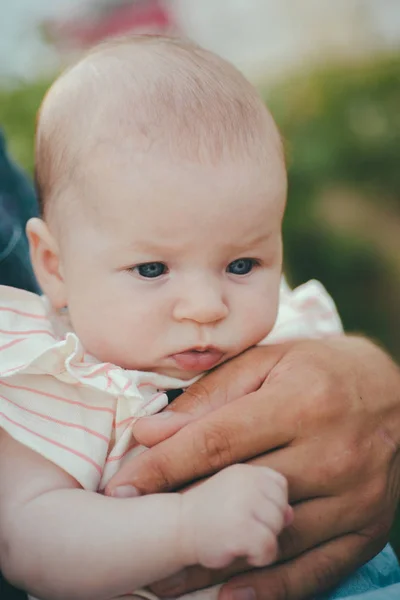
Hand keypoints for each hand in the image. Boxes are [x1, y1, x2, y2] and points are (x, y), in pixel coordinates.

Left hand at [106, 337, 399, 599]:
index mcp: (300, 401)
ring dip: (215, 563)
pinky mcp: (368, 527)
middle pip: (240, 494)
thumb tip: (150, 431)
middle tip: (131, 539)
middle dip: (180, 517)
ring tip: (164, 580)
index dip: (164, 467)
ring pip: (272, 539)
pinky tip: (228, 597)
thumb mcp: (267, 363)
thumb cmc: (321, 369)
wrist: (396, 392)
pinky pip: (318, 568)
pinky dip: (272, 588)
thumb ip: (209, 396)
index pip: (217, 441)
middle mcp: (330, 452)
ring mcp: (354, 496)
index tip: (122, 488)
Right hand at [180, 464, 291, 568]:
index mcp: (246, 471)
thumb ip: (263, 499)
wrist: (177, 527)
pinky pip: (269, 547)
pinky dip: (259, 557)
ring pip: (276, 528)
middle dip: (267, 524)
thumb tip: (290, 514)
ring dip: (263, 541)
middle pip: (281, 507)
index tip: (252, 513)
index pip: (279, 485)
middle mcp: (247, 481)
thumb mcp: (235, 496)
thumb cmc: (207, 513)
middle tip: (242, 529)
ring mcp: (244, 503)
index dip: (271, 503)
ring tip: (239, 539)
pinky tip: (241, 552)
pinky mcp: (241, 528)